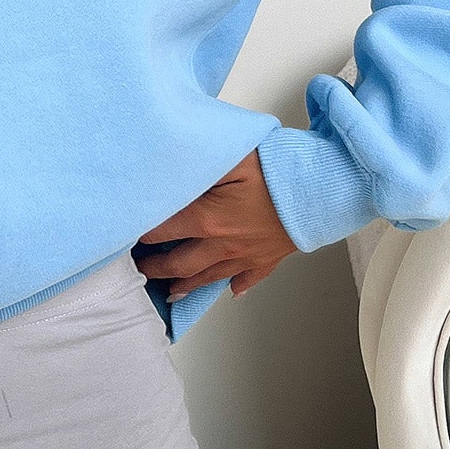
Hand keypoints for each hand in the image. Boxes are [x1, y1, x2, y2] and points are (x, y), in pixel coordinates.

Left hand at [132, 148, 296, 303]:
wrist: (324, 189)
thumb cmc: (279, 170)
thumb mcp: (231, 157)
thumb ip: (197, 164)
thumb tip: (171, 170)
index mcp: (207, 220)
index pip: (161, 230)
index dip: (140, 233)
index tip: (125, 235)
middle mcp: (222, 245)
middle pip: (178, 264)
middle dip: (155, 268)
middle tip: (139, 270)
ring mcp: (246, 256)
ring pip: (208, 277)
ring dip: (186, 285)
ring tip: (171, 291)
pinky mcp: (268, 258)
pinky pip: (248, 278)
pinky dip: (235, 284)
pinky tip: (229, 290)